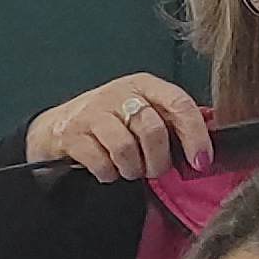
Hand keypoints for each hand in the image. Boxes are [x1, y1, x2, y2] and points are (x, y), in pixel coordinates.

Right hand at [21, 74, 215, 180]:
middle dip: (158, 160)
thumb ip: (170, 123)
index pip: (179, 104)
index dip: (195, 135)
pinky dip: (108, 174)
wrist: (55, 127)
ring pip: (125, 148)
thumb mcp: (141, 112)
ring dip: (131, 169)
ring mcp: (93, 112)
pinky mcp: (72, 134)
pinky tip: (107, 170)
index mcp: (144, 85)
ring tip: (128, 170)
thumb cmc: (110, 123)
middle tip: (153, 170)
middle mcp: (119, 93)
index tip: (201, 162)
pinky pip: (101, 162)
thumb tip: (204, 151)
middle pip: (152, 130)